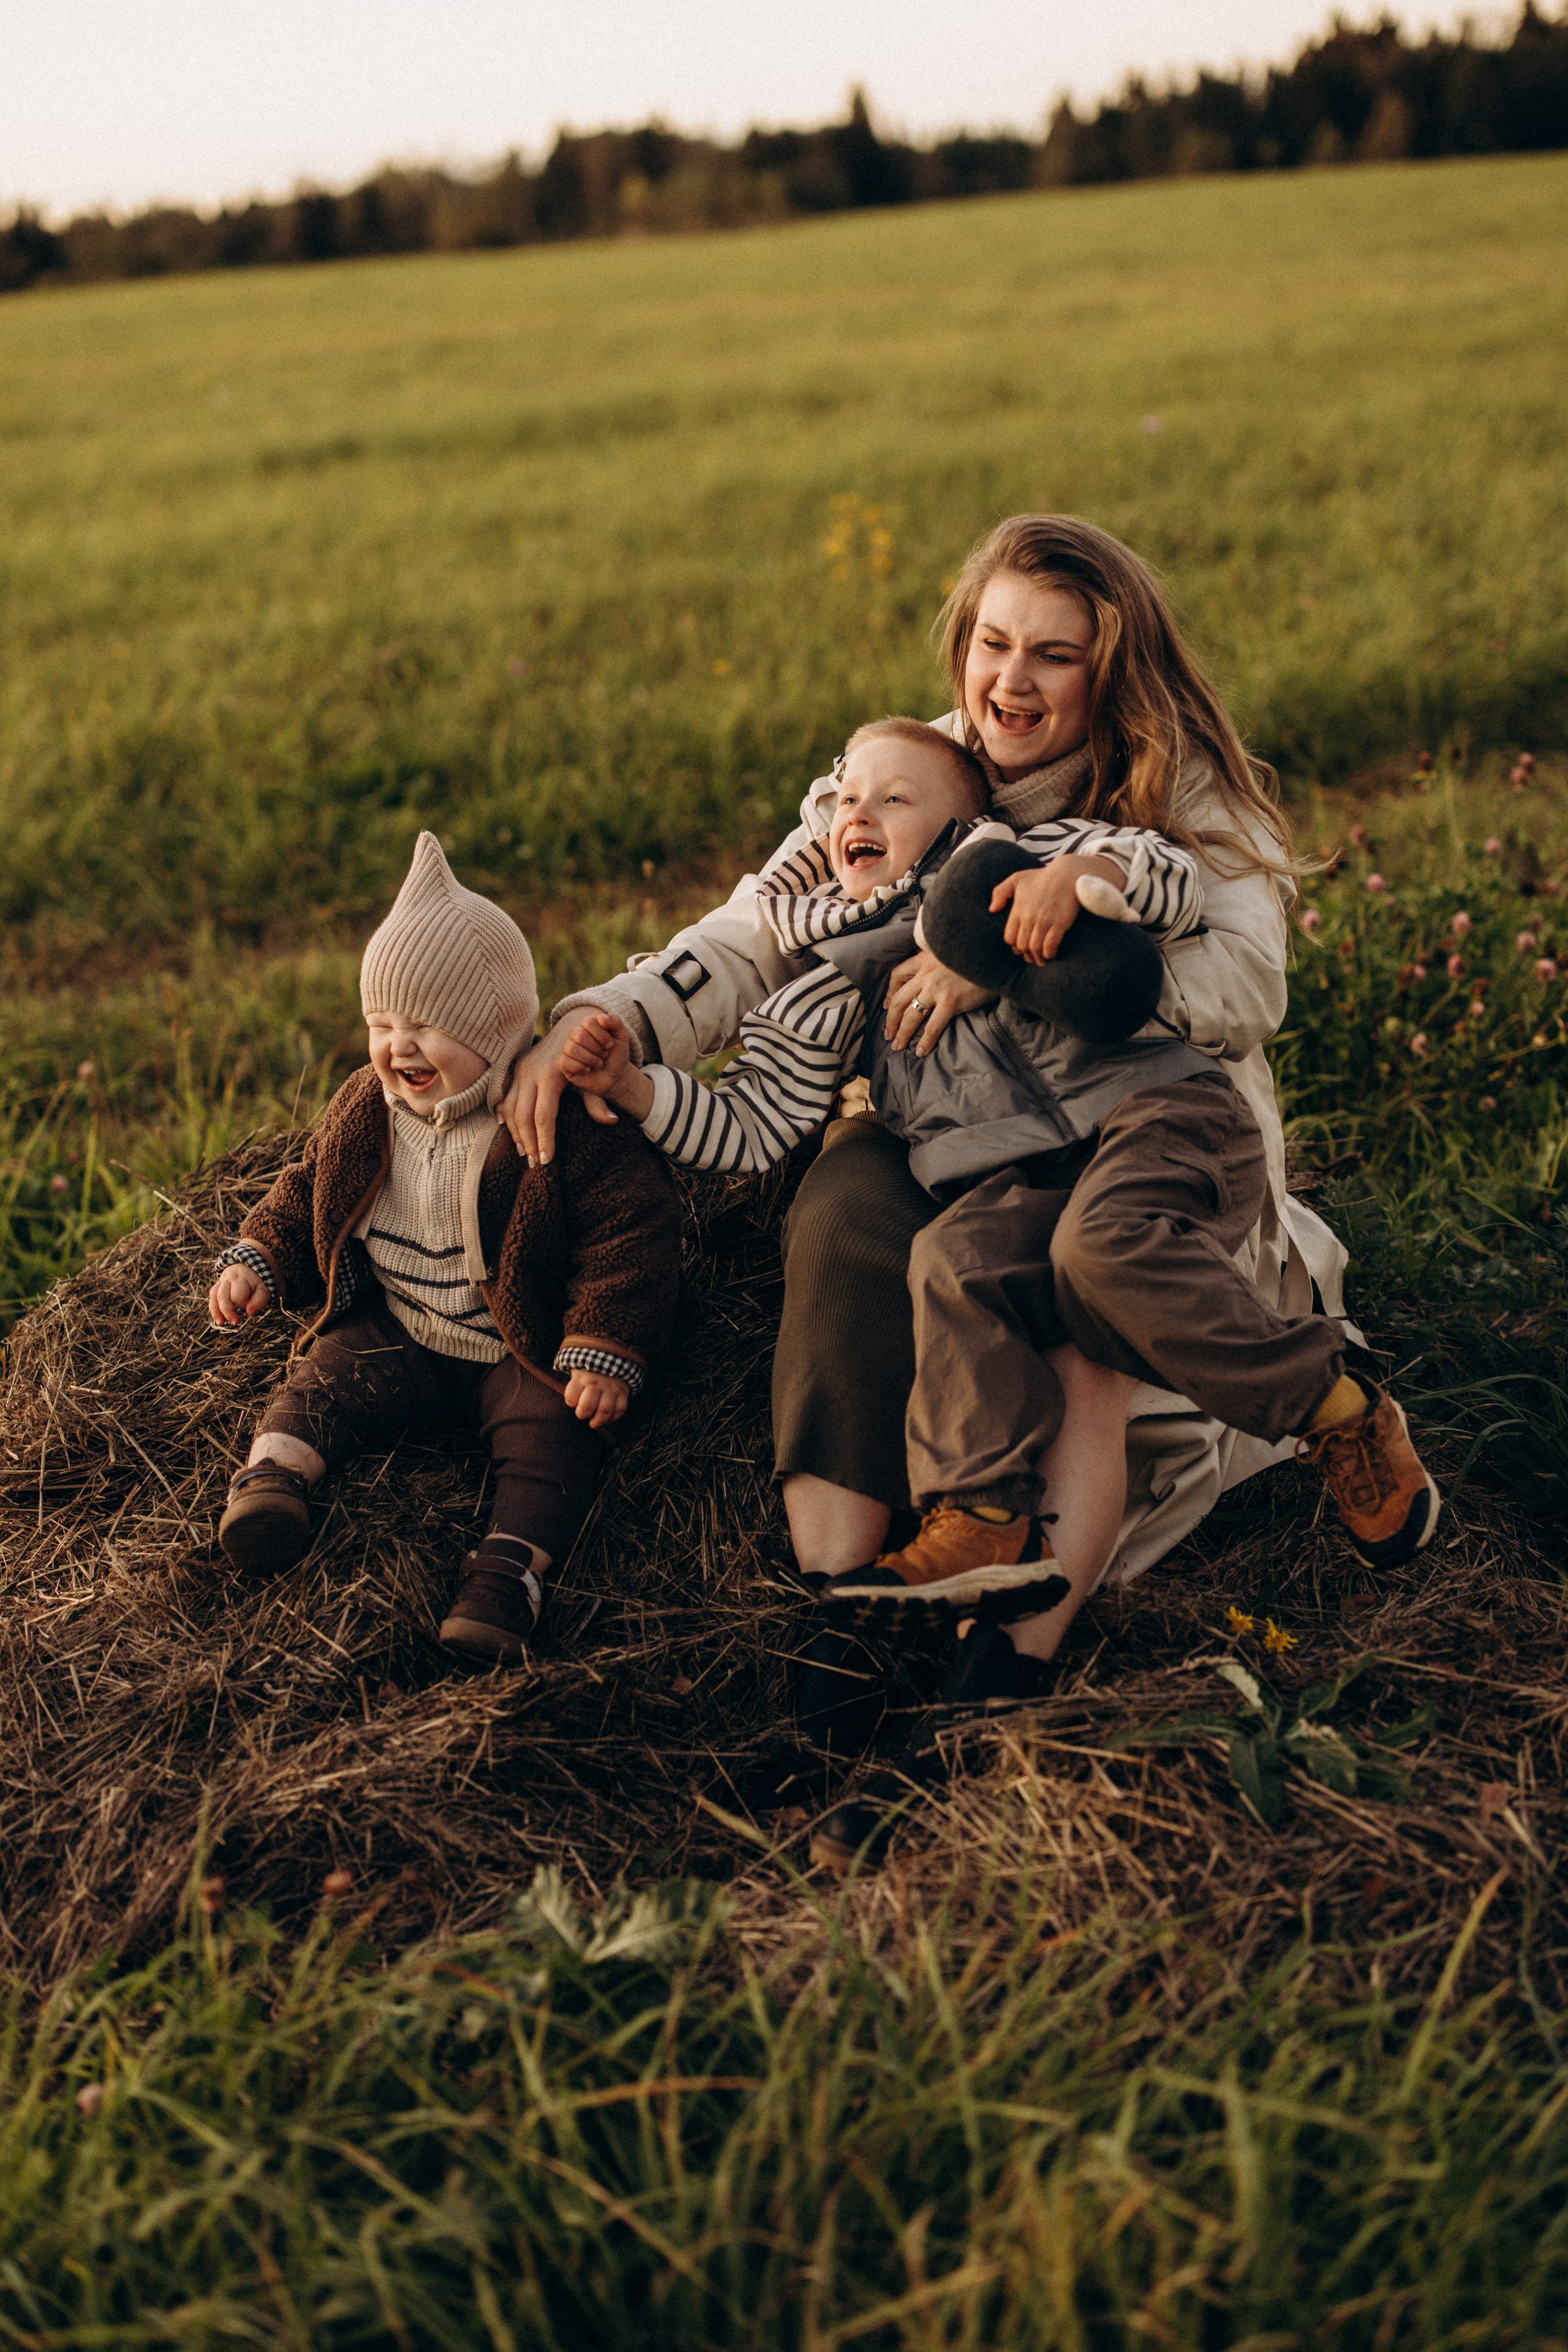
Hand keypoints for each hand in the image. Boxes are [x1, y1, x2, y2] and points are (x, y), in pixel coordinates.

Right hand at [209, 1264, 271, 1324]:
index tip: (252, 1308)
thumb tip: (249, 1313)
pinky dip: (214, 1308)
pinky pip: (212, 1297)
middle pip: (223, 1297)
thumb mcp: (264, 1289)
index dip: (245, 1305)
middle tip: (236, 1322)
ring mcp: (222, 1280)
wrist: (251, 1266)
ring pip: (214, 1296)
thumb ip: (259, 1301)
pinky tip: (218, 1318)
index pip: (238, 1297)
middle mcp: (229, 1278)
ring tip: (221, 1322)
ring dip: (217, 1311)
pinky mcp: (218, 1285)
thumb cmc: (259, 1280)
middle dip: (228, 1311)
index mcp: (242, 1277)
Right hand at [497, 1018, 618, 1168]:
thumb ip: (597, 1101)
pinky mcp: (514, 1069)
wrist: (570, 1028)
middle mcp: (531, 1073)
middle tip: (535, 1165)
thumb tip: (612, 1120)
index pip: (543, 1116)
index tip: (547, 1160)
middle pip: (523, 1117)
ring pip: (510, 1109)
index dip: (544, 1140)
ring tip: (524, 1154)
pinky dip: (504, 1115)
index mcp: (551, 1076)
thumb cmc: (585, 1058)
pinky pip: (504, 1097)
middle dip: (529, 1143)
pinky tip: (507, 1130)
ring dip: (516, 1134)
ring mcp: (519, 1070)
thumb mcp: (592, 1079)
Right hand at [560, 1011, 631, 1096]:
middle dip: (597, 1048)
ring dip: (590, 1059)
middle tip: (604, 1055)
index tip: (610, 1045)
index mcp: (588, 1024)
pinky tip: (588, 1070)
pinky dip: (580, 1068)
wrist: (614, 1077)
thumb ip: (615, 1022)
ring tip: (599, 1063)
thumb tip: (601, 1017)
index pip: (588, 1022)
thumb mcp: (622, 1037)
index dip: (602, 1035)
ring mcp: (567, 1049)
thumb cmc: (617, 1055)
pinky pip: (564, 1062)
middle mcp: (575, 1034)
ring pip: (571, 1048)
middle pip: (579, 1035)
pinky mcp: (564, 1064)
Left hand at [563, 1370, 629, 1428]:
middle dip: (583, 1415)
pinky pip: (620, 1409)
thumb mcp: (577, 1372)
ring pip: (605, 1410)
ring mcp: (611, 1387)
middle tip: (583, 1414)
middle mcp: (596, 1382)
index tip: (573, 1402)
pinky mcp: (623, 1392)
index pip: (571, 1396)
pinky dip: (613, 1417)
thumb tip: (573, 1404)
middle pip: (587, 1406)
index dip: (571, 1403)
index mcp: (581, 1378)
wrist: (612, 1357)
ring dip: (599, 1421)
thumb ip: (573, 1386)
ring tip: (594, 1423)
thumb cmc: (589, 1371)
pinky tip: (607, 1418)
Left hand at [883, 949, 994, 1056]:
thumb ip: (936, 960)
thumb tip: (929, 970)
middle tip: (888, 1034)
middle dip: (890, 1020)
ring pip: (910, 1014)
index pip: (897, 975)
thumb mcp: (949, 951)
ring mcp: (937, 988)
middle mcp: (926, 973)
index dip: (889, 992)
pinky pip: (933, 1025)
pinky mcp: (951, 1001)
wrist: (995, 955)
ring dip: (902, 1032)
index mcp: (924, 958)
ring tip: (898, 1045)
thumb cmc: (976, 954)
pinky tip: (921, 1051)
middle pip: (898, 999)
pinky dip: (925, 1040)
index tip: (887, 1005)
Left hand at [990, 852, 1126, 965]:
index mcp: (1018, 909)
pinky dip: (1049, 953)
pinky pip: (1050, 945)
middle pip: (1022, 945)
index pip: (1010, 937)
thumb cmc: (1042, 877)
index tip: (1021, 949)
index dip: (1014, 946)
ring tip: (1041, 960)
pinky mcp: (1059, 922)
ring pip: (1035, 947)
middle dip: (1026, 954)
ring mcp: (1044, 920)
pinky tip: (1051, 954)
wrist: (1068, 873)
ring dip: (1037, 957)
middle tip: (1031, 957)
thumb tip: (992, 910)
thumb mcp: (1017, 878)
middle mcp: (1029, 916)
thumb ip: (1000, 892)